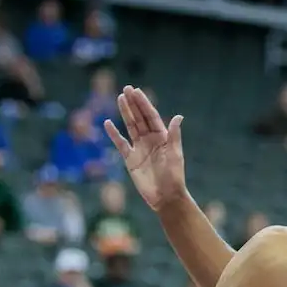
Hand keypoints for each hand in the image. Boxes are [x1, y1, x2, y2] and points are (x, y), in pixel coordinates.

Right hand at [106, 86, 186, 210]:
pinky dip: (114, 134)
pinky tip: (108, 123)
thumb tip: (178, 117)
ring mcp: (139, 149)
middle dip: (133, 104)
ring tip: (120, 98)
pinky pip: (120, 144)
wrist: (165, 197)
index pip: (151, 116)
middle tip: (126, 89)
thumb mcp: (175, 155)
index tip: (136, 91)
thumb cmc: (174, 177)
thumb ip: (174, 136)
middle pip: (140, 118)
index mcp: (162, 137)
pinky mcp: (130, 160)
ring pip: (130, 127)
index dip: (144, 103)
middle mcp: (150, 140)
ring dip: (125, 113)